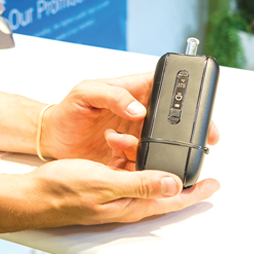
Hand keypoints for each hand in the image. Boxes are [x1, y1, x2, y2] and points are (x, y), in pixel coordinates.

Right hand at [0, 159, 219, 230]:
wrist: (32, 195)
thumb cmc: (62, 191)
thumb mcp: (104, 182)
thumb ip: (140, 183)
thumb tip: (173, 184)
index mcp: (131, 204)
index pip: (173, 200)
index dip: (196, 192)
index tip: (214, 183)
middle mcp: (126, 203)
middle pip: (165, 193)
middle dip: (182, 179)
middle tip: (198, 166)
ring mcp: (115, 197)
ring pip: (148, 182)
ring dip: (159, 168)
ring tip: (164, 152)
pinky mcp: (104, 188)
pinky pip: (131, 175)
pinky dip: (138, 162)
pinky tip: (133, 152)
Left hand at [41, 73, 219, 169]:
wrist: (53, 138)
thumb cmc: (68, 110)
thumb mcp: (87, 92)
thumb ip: (113, 95)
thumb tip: (138, 107)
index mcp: (134, 92)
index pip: (168, 89)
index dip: (186, 97)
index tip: (197, 108)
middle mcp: (140, 115)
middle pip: (174, 121)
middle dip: (186, 130)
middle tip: (200, 138)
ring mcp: (137, 137)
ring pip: (162, 145)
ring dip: (155, 149)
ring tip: (124, 143)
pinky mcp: (129, 157)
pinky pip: (145, 164)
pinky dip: (141, 164)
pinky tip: (120, 155)